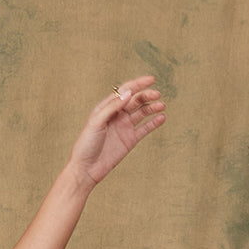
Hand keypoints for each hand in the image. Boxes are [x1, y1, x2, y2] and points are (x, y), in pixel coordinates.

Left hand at [67, 75, 165, 189]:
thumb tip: (128, 93)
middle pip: (136, 100)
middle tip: (157, 95)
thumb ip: (112, 107)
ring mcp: (124, 127)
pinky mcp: (130, 140)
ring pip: (142, 113)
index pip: (125, 91)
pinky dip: (154, 123)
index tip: (152, 80)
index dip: (138, 84)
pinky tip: (162, 118)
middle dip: (147, 95)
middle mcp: (117, 115)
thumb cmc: (86, 144)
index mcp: (107, 107)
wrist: (86, 169)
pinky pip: (145, 128)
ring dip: (152, 107)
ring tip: (161, 105)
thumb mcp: (96, 122)